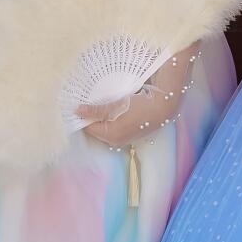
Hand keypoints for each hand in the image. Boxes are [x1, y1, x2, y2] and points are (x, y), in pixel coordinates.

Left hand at [76, 44, 198, 151]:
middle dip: (92, 116)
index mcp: (109, 135)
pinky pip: (115, 124)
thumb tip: (77, 111)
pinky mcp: (131, 131)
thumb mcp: (115, 105)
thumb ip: (96, 110)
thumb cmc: (140, 106)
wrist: (164, 105)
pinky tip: (114, 106)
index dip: (83, 116)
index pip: (88, 127)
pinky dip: (112, 116)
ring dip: (102, 115)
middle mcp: (116, 140)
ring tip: (100, 101)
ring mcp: (124, 137)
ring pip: (106, 125)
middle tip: (88, 101)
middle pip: (96, 127)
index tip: (78, 104)